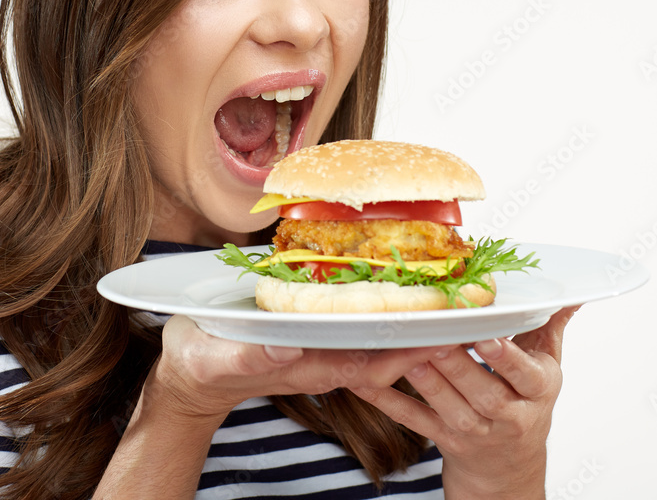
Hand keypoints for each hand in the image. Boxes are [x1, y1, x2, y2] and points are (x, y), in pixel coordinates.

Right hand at [147, 314, 443, 426]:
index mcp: (310, 367)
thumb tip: (287, 342)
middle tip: (466, 299)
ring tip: (446, 285)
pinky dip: (381, 304)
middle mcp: (324, 358)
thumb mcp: (217, 358)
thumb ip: (250, 353)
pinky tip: (395, 280)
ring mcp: (320, 345)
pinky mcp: (311, 332)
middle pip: (389, 348)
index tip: (448, 328)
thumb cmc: (199, 366)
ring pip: (378, 333)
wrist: (190, 375)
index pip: (376, 363)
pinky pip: (357, 322)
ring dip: (411, 313)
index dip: (414, 347)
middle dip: (427, 328)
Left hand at [348, 306, 579, 498]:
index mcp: (536, 390)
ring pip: (448, 407)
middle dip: (458, 365)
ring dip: (426, 380)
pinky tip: (364, 379)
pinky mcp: (443, 438)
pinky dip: (387, 399)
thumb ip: (550, 327)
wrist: (509, 468)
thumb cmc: (524, 402)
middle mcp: (508, 414)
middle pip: (483, 391)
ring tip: (406, 352)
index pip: (525, 375)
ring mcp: (474, 430)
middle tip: (436, 337)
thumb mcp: (545, 367)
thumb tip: (571, 293)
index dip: (506, 358)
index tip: (487, 337)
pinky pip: (413, 419)